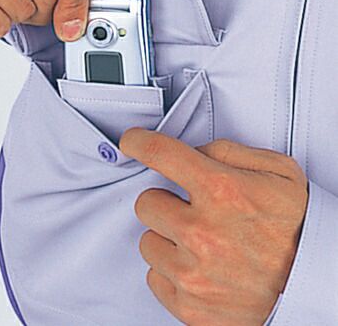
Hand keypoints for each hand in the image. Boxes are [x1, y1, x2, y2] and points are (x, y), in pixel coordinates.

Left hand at [120, 130, 308, 325]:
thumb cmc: (296, 228)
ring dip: (168, 238)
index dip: (139, 142)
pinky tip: (200, 268)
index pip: (162, 154)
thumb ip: (227, 152)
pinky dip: (172, 271)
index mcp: (222, 191)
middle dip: (165, 202)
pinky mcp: (190, 306)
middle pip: (146, 202)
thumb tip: (190, 151)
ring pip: (148, 241)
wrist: (315, 285)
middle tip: (191, 209)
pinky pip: (154, 277)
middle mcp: (202, 232)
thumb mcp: (277, 172)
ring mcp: (194, 274)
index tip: (132, 141)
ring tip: (202, 243)